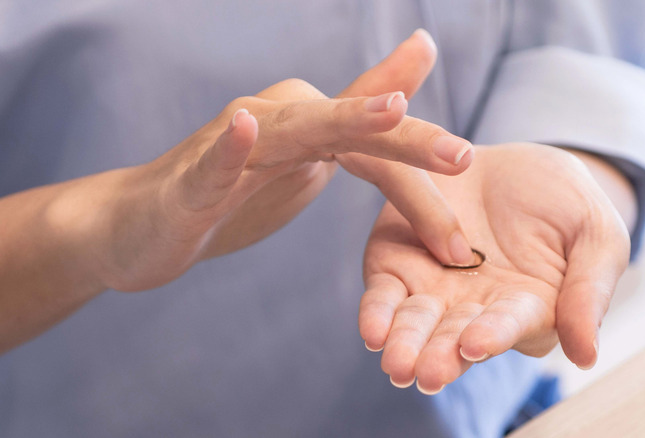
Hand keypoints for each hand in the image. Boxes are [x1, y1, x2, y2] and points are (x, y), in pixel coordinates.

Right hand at [0, 29, 471, 351]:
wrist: (141, 224)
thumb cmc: (230, 193)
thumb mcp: (304, 163)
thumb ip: (353, 131)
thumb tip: (400, 98)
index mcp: (310, 129)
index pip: (376, 143)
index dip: (422, 162)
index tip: (471, 168)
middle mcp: (278, 124)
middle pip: (350, 128)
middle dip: (408, 140)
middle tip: (461, 154)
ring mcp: (232, 150)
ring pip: (293, 132)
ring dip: (340, 120)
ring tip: (387, 110)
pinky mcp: (191, 183)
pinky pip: (213, 164)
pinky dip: (229, 149)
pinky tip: (244, 127)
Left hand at [359, 144, 631, 393]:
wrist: (510, 161)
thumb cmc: (564, 201)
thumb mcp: (595, 235)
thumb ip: (589, 290)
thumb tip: (587, 356)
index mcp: (527, 310)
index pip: (510, 326)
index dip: (493, 333)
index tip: (476, 343)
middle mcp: (476, 311)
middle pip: (455, 337)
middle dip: (440, 355)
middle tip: (426, 372)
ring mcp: (434, 291)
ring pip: (415, 324)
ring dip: (405, 343)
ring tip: (396, 361)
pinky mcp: (397, 266)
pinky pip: (384, 294)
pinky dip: (376, 313)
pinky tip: (372, 330)